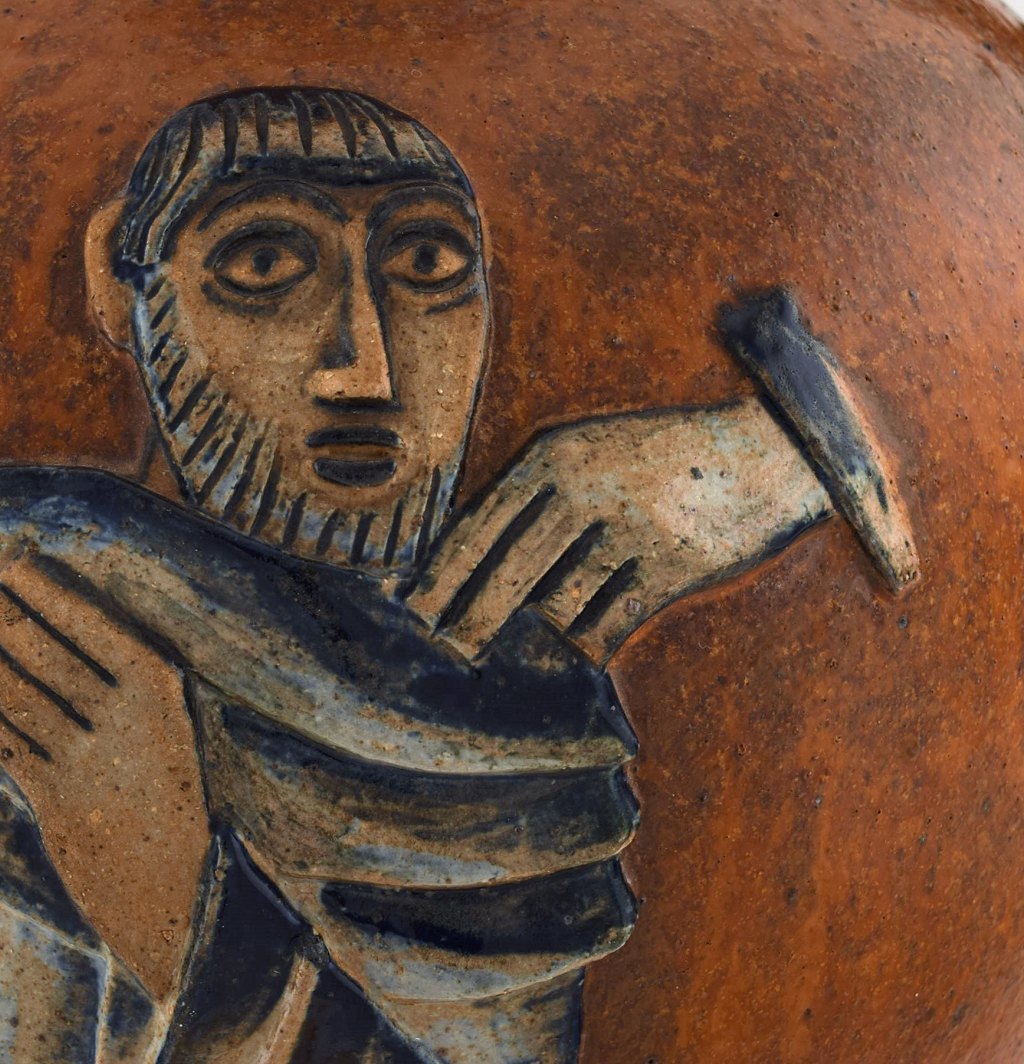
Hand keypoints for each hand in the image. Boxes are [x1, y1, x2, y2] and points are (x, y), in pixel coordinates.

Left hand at [0, 553, 208, 1002]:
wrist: (183, 888)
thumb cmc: (177, 790)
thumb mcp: (174, 722)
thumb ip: (130, 674)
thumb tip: (64, 614)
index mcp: (163, 684)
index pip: (90, 620)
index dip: (43, 588)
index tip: (14, 561)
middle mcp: (126, 715)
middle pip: (46, 651)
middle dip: (6, 615)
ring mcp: (88, 759)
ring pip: (17, 692)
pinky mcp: (56, 799)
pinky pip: (2, 738)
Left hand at [407, 399, 830, 662]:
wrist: (771, 448)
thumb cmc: (663, 456)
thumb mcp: (590, 452)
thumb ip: (533, 501)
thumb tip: (464, 566)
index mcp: (555, 455)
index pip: (479, 526)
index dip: (444, 575)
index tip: (415, 611)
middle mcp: (587, 488)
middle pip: (510, 575)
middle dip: (474, 621)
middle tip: (450, 651)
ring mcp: (631, 528)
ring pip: (562, 605)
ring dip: (554, 621)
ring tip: (567, 612)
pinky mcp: (673, 566)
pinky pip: (609, 624)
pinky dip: (593, 638)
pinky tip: (592, 635)